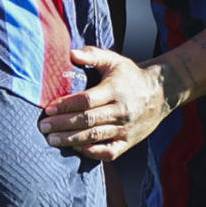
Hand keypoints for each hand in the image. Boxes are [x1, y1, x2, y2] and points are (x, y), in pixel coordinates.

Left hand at [40, 46, 171, 161]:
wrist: (161, 93)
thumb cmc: (130, 76)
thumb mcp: (114, 60)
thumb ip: (92, 55)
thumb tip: (70, 54)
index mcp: (115, 89)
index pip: (86, 100)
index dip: (66, 105)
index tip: (48, 108)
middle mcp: (121, 110)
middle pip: (87, 120)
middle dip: (63, 124)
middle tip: (44, 127)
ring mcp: (125, 128)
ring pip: (95, 137)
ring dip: (71, 140)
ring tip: (52, 140)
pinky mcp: (128, 142)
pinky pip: (108, 152)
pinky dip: (91, 152)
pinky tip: (75, 148)